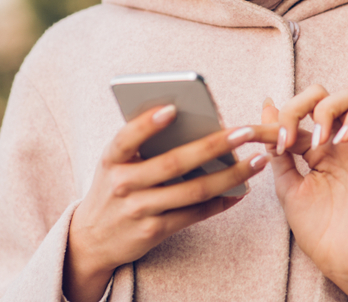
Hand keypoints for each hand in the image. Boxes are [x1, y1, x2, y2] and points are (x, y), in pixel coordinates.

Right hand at [64, 105, 271, 301]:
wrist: (91, 239)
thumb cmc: (112, 188)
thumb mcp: (114, 163)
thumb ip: (140, 144)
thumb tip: (189, 121)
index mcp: (111, 159)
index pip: (127, 137)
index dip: (148, 123)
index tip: (172, 108)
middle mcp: (123, 184)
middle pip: (174, 163)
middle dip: (214, 146)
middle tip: (245, 132)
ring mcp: (139, 210)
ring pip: (193, 190)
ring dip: (230, 175)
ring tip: (256, 161)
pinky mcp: (154, 231)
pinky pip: (194, 214)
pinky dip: (220, 202)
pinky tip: (240, 190)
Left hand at [264, 86, 347, 301]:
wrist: (339, 258)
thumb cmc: (316, 227)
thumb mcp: (287, 184)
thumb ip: (278, 148)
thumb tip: (266, 107)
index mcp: (312, 147)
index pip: (294, 115)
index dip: (272, 120)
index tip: (253, 135)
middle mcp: (335, 142)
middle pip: (321, 94)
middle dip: (298, 104)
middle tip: (287, 136)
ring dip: (327, 109)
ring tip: (316, 141)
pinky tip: (339, 141)